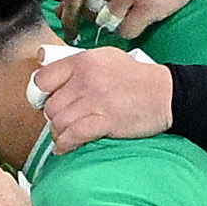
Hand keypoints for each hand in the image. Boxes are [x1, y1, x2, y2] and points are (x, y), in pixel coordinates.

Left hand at [33, 47, 175, 149]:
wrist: (166, 94)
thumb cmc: (134, 77)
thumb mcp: (105, 58)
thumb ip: (76, 63)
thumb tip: (42, 60)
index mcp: (83, 61)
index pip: (43, 79)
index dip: (40, 93)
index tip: (47, 100)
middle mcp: (85, 79)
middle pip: (50, 106)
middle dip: (54, 117)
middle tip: (65, 120)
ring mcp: (95, 100)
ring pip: (59, 123)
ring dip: (60, 132)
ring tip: (68, 134)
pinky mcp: (104, 121)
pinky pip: (73, 136)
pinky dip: (66, 145)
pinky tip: (66, 147)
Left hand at [77, 0, 206, 41]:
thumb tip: (60, 10)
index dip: (68, 19)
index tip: (70, 32)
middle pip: (92, 13)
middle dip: (100, 18)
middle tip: (118, 11)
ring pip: (109, 24)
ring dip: (118, 23)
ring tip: (133, 9)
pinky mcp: (148, 6)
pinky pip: (126, 32)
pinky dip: (131, 31)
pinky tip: (142, 18)